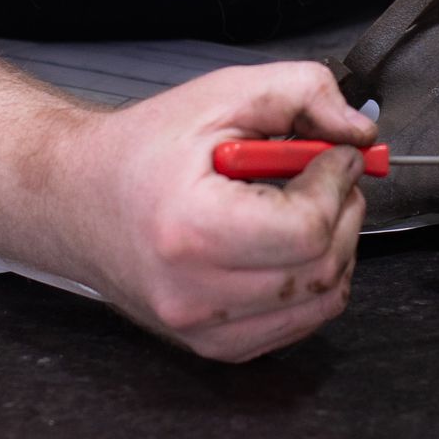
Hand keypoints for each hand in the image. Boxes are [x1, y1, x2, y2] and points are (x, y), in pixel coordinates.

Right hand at [59, 61, 372, 360]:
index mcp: (191, 229)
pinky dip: (312, 284)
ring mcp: (202, 329)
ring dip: (335, 248)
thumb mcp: (222, 95)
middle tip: (328, 175)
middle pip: (321, 268)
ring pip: (320, 303)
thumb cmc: (144, 148)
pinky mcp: (212, 346)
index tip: (334, 153)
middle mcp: (194, 293)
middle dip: (344, 211)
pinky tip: (287, 245)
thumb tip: (360, 132)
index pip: (307, 229)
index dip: (336, 183)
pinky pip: (297, 325)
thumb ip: (302, 93)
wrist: (79, 200)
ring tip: (306, 207)